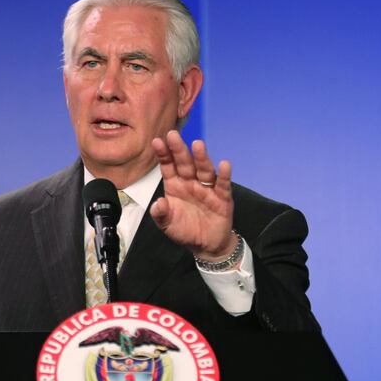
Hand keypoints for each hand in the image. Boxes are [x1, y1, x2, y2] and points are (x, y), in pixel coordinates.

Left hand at [149, 130, 236, 259]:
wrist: (206, 245)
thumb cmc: (184, 230)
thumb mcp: (167, 225)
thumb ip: (161, 214)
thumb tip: (158, 204)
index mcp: (175, 185)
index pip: (168, 166)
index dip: (163, 154)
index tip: (156, 141)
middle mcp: (190, 183)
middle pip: (185, 163)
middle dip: (179, 150)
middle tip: (172, 135)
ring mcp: (207, 189)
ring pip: (204, 170)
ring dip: (201, 158)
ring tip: (198, 144)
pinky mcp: (222, 198)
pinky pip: (223, 185)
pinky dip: (224, 175)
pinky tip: (224, 164)